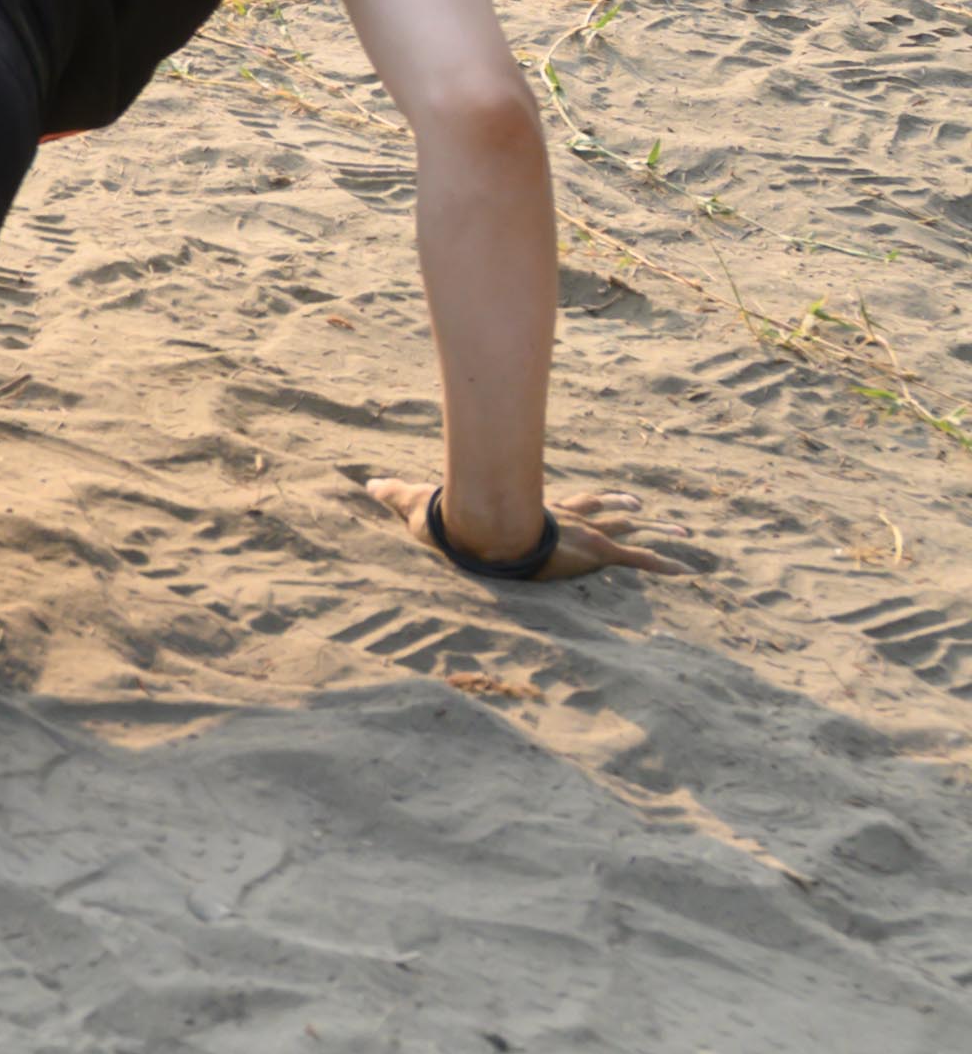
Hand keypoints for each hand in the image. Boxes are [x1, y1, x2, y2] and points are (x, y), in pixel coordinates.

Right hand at [361, 474, 674, 582]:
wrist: (485, 529)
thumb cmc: (462, 522)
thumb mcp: (428, 512)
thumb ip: (400, 498)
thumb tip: (363, 483)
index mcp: (538, 511)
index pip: (573, 501)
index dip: (597, 499)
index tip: (621, 497)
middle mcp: (567, 518)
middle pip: (607, 510)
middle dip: (634, 511)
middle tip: (658, 512)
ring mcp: (583, 533)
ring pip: (630, 530)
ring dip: (660, 532)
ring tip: (689, 538)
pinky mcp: (592, 551)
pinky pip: (635, 559)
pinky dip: (662, 564)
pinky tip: (688, 570)